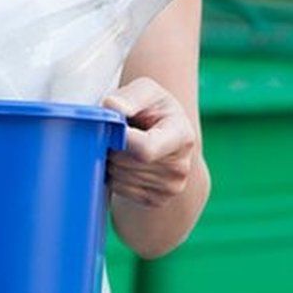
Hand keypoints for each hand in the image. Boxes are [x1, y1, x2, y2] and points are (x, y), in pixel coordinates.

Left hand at [102, 77, 196, 207]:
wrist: (164, 138)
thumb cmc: (153, 110)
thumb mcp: (146, 92)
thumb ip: (131, 96)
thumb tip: (113, 107)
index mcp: (182, 136)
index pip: (145, 149)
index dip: (121, 140)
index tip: (113, 128)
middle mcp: (181, 166)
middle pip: (126, 163)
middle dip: (111, 148)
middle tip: (114, 134)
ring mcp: (170, 187)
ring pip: (118, 177)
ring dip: (110, 161)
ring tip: (122, 147)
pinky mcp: (156, 200)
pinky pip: (119, 189)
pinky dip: (113, 176)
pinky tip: (124, 163)